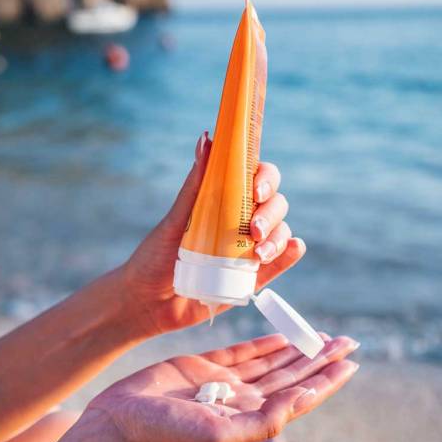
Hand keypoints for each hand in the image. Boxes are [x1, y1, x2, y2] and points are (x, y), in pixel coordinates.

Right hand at [85, 333, 358, 441]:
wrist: (120, 423)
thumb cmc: (165, 435)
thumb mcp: (222, 434)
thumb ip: (266, 419)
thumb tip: (307, 399)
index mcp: (251, 418)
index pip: (300, 397)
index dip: (326, 380)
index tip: (351, 362)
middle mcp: (242, 401)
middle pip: (292, 376)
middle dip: (321, 359)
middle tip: (349, 341)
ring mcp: (223, 384)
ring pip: (271, 362)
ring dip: (298, 349)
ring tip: (324, 336)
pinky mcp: (203, 367)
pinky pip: (242, 352)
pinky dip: (264, 343)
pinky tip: (283, 335)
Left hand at [121, 131, 305, 335]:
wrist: (147, 303)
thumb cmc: (156, 256)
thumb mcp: (175, 220)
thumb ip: (195, 184)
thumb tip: (206, 139)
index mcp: (224, 202)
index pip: (256, 178)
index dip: (265, 178)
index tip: (256, 189)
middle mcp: (240, 222)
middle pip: (274, 205)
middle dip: (270, 213)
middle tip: (252, 229)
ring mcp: (248, 250)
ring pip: (281, 233)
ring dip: (278, 238)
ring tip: (258, 254)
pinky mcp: (252, 278)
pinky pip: (279, 264)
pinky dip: (290, 254)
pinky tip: (295, 248)